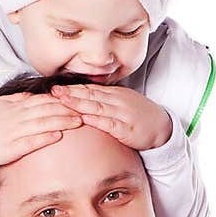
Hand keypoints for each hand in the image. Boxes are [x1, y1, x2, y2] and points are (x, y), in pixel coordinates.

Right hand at [0, 93, 82, 164]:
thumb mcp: (1, 106)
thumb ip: (19, 99)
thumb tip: (34, 95)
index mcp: (17, 106)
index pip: (44, 99)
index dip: (62, 99)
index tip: (78, 100)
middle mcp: (18, 116)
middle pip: (47, 109)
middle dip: (67, 109)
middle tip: (86, 110)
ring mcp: (15, 131)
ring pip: (42, 123)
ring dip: (61, 122)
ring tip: (78, 122)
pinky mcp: (13, 147)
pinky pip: (31, 141)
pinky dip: (45, 138)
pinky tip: (58, 136)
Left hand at [51, 84, 172, 150]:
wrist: (161, 127)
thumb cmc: (139, 116)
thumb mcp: (120, 103)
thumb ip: (102, 100)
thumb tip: (80, 99)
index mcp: (114, 94)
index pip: (89, 89)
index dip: (72, 88)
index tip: (55, 88)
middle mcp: (117, 101)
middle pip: (90, 95)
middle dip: (71, 93)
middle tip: (53, 91)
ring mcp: (122, 114)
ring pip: (98, 107)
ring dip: (80, 104)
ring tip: (63, 102)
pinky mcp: (127, 128)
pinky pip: (111, 124)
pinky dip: (98, 121)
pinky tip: (86, 119)